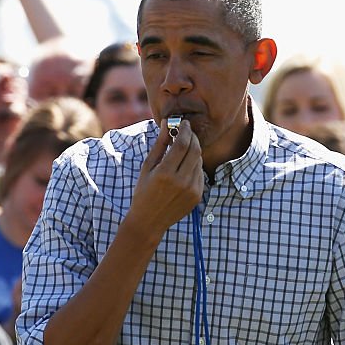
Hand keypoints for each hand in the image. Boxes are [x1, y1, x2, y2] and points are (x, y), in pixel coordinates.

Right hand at [126, 119, 203, 239]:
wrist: (150, 221)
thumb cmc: (144, 192)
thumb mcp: (147, 167)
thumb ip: (159, 144)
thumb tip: (167, 123)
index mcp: (165, 173)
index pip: (182, 144)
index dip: (185, 130)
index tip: (184, 123)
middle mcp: (181, 181)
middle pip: (195, 150)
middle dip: (192, 137)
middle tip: (187, 131)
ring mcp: (192, 190)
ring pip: (199, 161)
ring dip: (193, 150)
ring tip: (183, 148)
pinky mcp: (198, 196)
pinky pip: (200, 173)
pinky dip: (194, 165)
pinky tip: (184, 165)